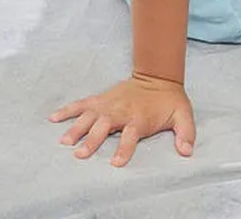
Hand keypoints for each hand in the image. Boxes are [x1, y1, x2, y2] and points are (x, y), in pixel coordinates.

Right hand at [48, 72, 194, 165]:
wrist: (158, 76)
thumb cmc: (169, 101)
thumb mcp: (183, 115)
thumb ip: (186, 133)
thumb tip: (187, 151)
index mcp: (139, 118)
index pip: (131, 135)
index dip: (124, 149)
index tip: (115, 163)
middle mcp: (121, 111)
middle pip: (104, 126)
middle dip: (92, 140)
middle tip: (80, 154)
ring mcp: (108, 104)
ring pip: (89, 116)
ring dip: (76, 128)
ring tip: (63, 142)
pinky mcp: (101, 99)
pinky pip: (81, 104)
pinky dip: (67, 110)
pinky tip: (53, 118)